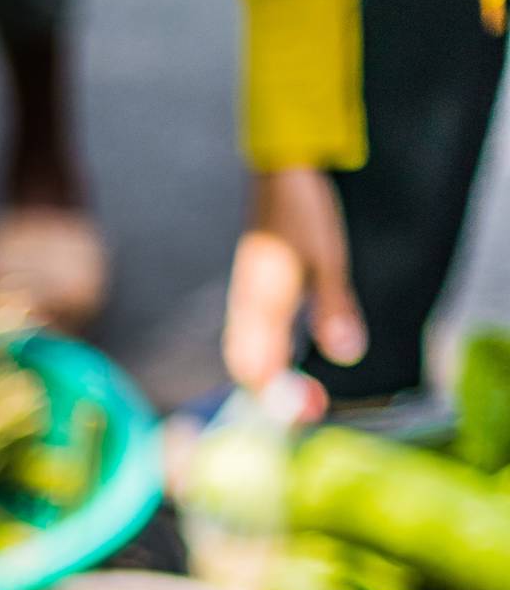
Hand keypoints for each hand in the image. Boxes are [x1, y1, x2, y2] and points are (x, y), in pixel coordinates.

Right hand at [221, 166, 363, 392]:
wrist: (280, 177)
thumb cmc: (304, 215)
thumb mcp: (329, 261)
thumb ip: (334, 309)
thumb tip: (347, 355)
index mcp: (262, 306)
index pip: (263, 369)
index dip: (284, 397)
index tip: (312, 412)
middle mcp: (245, 310)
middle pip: (247, 370)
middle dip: (272, 397)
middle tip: (310, 410)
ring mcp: (243, 302)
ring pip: (244, 356)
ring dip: (266, 381)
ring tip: (296, 393)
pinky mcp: (248, 294)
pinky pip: (246, 340)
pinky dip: (262, 360)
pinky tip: (282, 361)